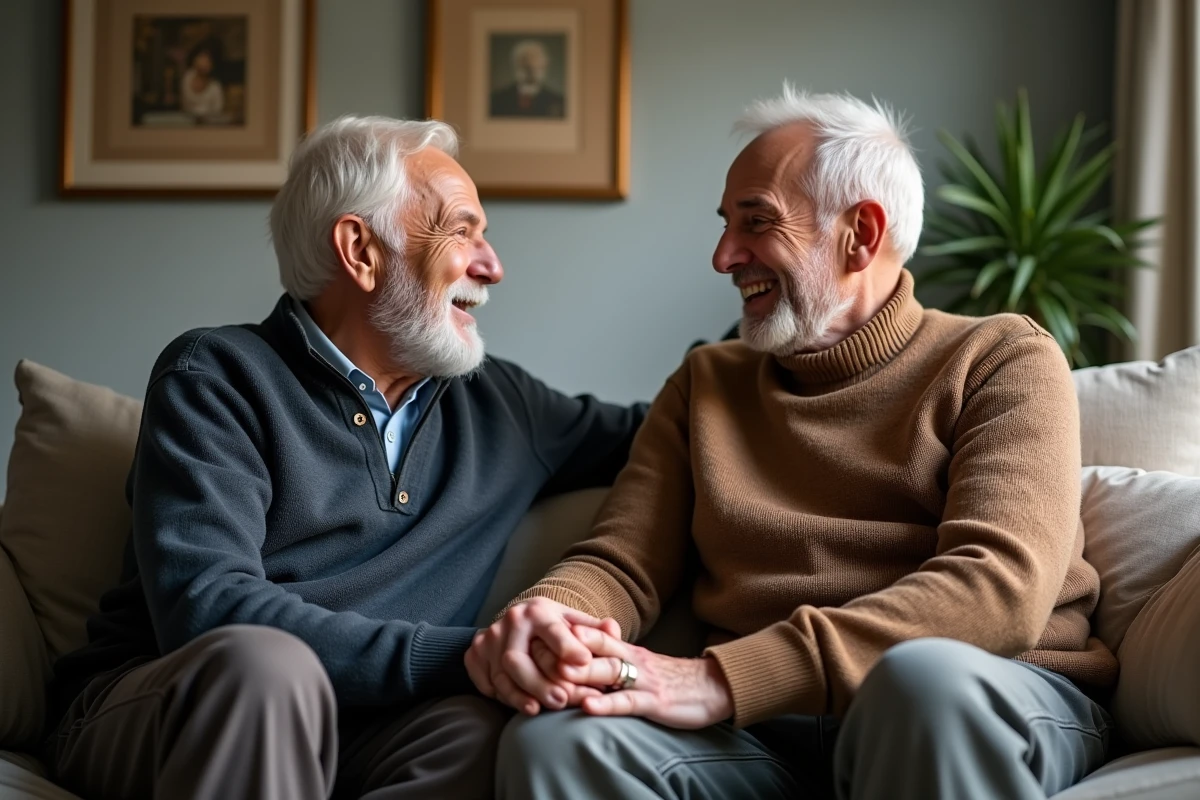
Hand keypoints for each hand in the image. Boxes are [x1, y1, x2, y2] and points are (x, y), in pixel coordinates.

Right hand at [465, 597, 620, 715]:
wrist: (519, 623)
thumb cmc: (555, 628)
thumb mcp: (576, 624)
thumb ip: (595, 631)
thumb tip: (613, 628)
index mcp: (538, 610)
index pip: (551, 629)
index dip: (567, 646)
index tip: (584, 662)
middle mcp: (510, 620)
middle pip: (518, 657)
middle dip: (539, 682)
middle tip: (561, 700)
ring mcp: (489, 638)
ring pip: (500, 673)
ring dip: (519, 695)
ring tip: (538, 709)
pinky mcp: (474, 654)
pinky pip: (484, 681)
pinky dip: (500, 695)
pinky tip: (518, 703)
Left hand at [531, 624, 733, 729]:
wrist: (712, 687)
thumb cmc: (669, 679)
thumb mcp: (636, 663)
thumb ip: (609, 658)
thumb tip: (575, 656)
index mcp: (624, 649)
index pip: (587, 635)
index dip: (559, 636)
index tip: (530, 637)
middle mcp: (630, 658)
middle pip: (590, 649)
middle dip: (559, 651)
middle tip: (528, 651)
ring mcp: (643, 679)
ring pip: (606, 672)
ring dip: (579, 675)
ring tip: (553, 676)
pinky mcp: (655, 701)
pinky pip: (628, 702)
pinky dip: (607, 704)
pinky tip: (588, 707)